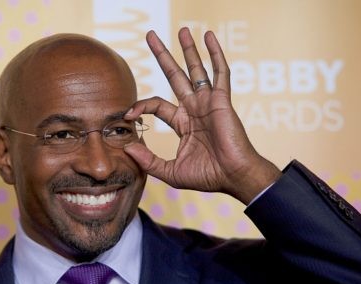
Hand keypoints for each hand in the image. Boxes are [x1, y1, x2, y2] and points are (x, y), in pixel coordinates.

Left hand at [124, 27, 280, 204]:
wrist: (233, 177)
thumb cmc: (208, 176)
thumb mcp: (171, 171)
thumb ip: (149, 161)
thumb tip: (127, 149)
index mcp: (183, 123)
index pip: (157, 105)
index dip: (141, 106)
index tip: (127, 114)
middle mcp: (194, 109)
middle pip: (174, 76)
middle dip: (163, 56)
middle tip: (150, 36)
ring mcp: (208, 102)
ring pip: (196, 69)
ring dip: (189, 49)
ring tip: (182, 29)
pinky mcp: (221, 100)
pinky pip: (219, 72)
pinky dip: (215, 55)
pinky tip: (209, 37)